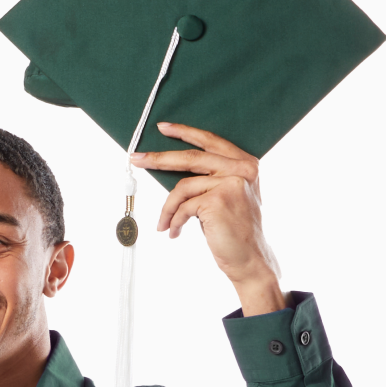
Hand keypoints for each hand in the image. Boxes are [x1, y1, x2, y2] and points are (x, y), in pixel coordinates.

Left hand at [130, 122, 286, 315]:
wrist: (249, 258)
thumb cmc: (233, 229)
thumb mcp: (226, 196)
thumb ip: (210, 178)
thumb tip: (171, 166)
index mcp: (246, 164)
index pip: (211, 142)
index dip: (186, 132)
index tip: (163, 128)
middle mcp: (242, 169)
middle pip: (191, 157)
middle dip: (159, 158)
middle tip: (137, 159)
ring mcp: (231, 183)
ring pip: (182, 187)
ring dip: (167, 209)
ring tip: (164, 225)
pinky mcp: (218, 200)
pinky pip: (182, 207)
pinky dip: (174, 220)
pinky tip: (174, 232)